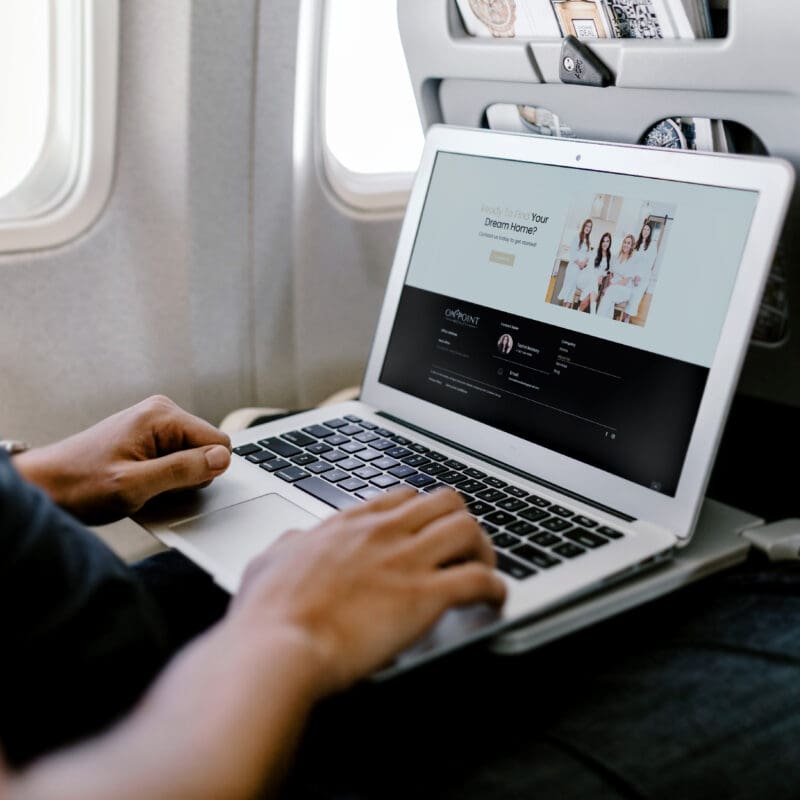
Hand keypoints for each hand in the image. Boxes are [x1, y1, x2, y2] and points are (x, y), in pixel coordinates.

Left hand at [12, 395, 230, 523]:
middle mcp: (161, 412)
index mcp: (162, 415)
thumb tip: (222, 458)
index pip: (219, 442)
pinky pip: (176, 459)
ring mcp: (155, 423)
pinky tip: (140, 482)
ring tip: (141, 484)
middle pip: (207, 449)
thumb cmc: (80, 485)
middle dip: (188, 475)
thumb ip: (182, 470)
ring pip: (193, 457)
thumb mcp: (135, 485)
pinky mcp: (149, 436)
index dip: (203, 472)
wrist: (45, 487)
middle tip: (152, 486)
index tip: (172, 484)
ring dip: (174, 479)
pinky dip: (164, 477)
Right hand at [230, 487, 505, 696]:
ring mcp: (407, 561)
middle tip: (462, 549)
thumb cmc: (268, 614)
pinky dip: (495, 588)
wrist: (278, 645)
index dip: (422, 511)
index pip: (402, 496)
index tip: (427, 530)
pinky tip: (494, 601)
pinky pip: (480, 579)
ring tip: (483, 570)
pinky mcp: (425, 596)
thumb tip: (295, 542)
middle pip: (445, 501)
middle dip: (460, 522)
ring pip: (469, 528)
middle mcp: (383, 533)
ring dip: (484, 549)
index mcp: (349, 525)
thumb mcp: (269, 563)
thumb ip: (290, 547)